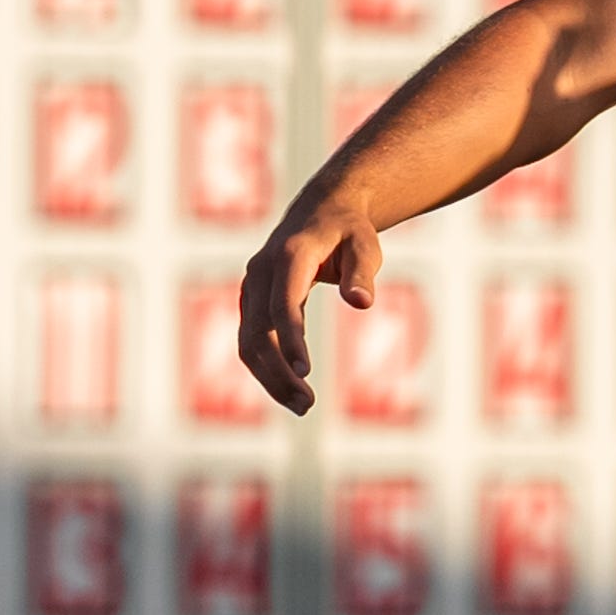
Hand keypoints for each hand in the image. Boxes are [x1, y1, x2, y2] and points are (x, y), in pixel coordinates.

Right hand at [234, 183, 387, 414]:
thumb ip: (363, 272)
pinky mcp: (252, 301)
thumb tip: (362, 303)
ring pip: (249, 342)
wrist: (322, 208)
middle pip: (260, 331)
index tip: (306, 373)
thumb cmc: (350, 230)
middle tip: (308, 405)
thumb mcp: (366, 245)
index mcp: (289, 255)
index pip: (284, 305)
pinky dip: (266, 368)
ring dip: (270, 378)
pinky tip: (290, 389)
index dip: (292, 340)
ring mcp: (252, 287)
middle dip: (279, 372)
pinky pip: (251, 341)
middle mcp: (261, 271)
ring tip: (303, 406)